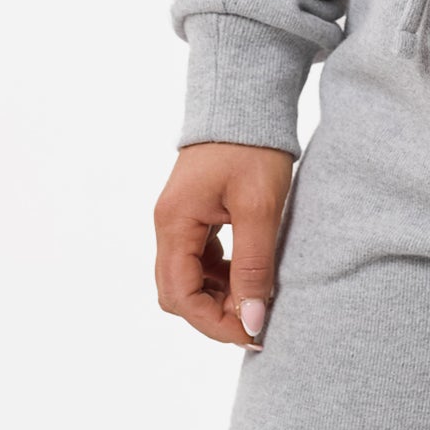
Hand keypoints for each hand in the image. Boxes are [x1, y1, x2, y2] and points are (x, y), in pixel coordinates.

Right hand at [155, 142, 295, 346]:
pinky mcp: (195, 211)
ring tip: (257, 295)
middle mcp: (168, 224)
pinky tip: (249, 271)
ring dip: (218, 294)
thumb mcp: (260, 207)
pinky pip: (199, 257)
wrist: (249, 95)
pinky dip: (221, 273)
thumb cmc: (253, 146)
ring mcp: (179, 217)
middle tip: (255, 320)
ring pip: (188, 277)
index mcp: (174, 223)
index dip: (214, 323)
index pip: (181, 296)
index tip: (252, 334)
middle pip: (178, 291)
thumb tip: (250, 321)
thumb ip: (253, 265)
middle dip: (213, 313)